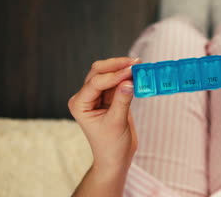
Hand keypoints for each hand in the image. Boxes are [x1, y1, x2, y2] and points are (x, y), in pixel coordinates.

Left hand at [68, 57, 140, 172]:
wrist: (116, 158)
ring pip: (108, 73)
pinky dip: (128, 77)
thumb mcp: (117, 123)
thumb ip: (122, 101)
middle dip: (116, 66)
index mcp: (80, 104)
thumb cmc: (111, 145)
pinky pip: (118, 81)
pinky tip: (139, 74)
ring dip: (123, 69)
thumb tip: (129, 81)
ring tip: (139, 66)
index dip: (114, 75)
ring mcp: (98, 95)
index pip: (96, 82)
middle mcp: (86, 97)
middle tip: (135, 62)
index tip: (131, 71)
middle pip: (99, 72)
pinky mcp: (110, 96)